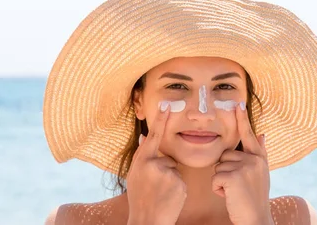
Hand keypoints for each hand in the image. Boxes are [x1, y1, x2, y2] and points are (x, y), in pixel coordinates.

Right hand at [126, 103, 185, 224]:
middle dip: (165, 171)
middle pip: (168, 159)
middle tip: (154, 187)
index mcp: (141, 160)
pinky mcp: (178, 182)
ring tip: (160, 193)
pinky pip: (181, 180)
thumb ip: (142, 156)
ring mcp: (166, 172)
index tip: (168, 104)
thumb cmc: (140, 198)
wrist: (147, 220)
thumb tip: (146, 135)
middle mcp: (153, 163)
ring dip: (171, 180)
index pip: (154, 135)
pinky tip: (168, 197)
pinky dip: (177, 188)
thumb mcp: (135, 175)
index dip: (161, 119)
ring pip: (175, 170)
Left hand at [212, 102, 272, 224]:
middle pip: (225, 155)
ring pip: (218, 167)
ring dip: (221, 181)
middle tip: (237, 186)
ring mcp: (245, 167)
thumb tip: (261, 133)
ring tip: (234, 192)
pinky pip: (215, 178)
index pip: (248, 135)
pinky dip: (218, 189)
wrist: (256, 219)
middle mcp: (254, 159)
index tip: (237, 103)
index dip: (242, 119)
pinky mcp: (234, 177)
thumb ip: (259, 153)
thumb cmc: (254, 198)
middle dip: (225, 171)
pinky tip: (229, 196)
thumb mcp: (261, 173)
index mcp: (259, 158)